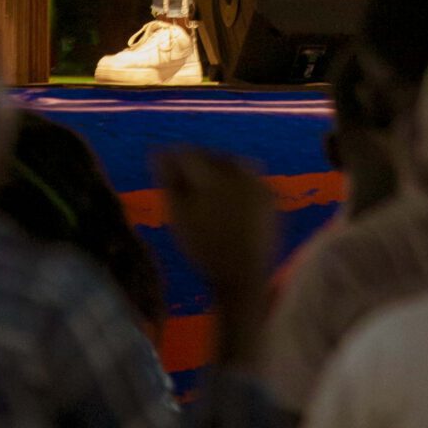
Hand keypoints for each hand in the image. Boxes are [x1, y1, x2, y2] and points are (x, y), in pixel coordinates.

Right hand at [157, 147, 273, 304]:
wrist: (242, 276)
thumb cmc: (204, 248)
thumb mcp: (179, 217)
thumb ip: (168, 180)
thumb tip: (157, 151)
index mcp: (213, 178)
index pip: (189, 153)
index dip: (175, 160)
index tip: (169, 174)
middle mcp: (239, 173)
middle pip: (212, 155)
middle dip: (198, 162)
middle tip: (187, 184)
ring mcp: (258, 182)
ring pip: (232, 162)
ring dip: (218, 169)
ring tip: (207, 190)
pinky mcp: (269, 194)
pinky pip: (249, 175)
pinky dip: (237, 180)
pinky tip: (228, 199)